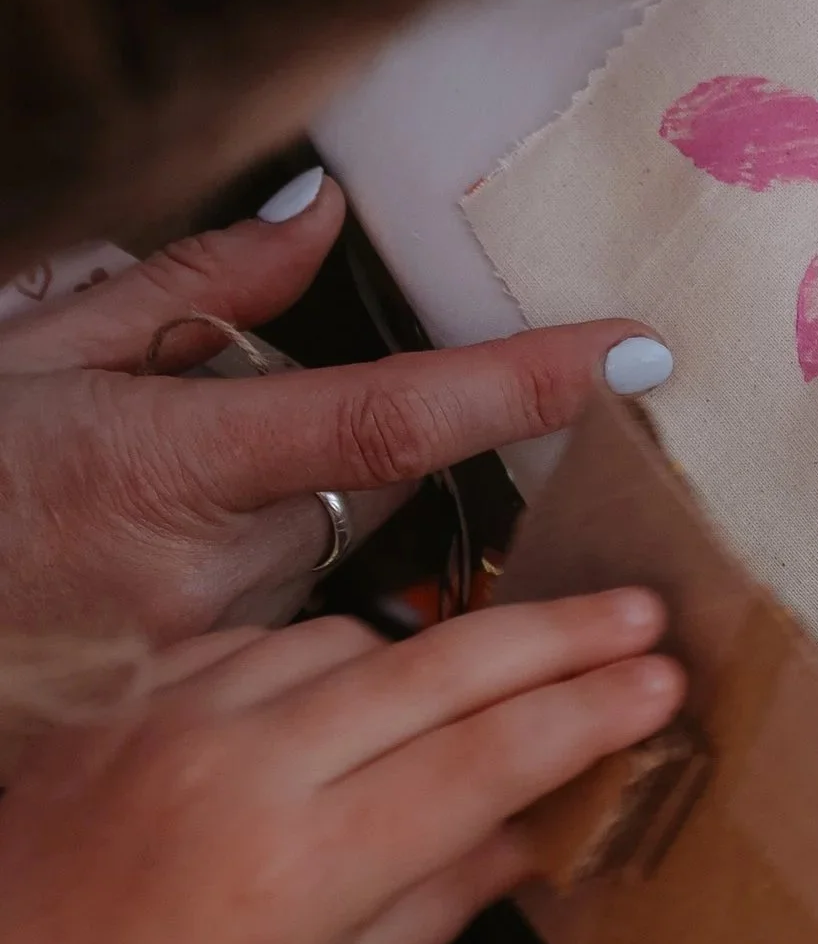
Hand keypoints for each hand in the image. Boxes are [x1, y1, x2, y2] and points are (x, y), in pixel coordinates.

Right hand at [0, 177, 673, 648]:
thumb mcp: (40, 352)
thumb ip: (190, 291)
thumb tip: (316, 210)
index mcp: (166, 461)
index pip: (389, 413)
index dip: (521, 384)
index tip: (633, 354)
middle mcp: (195, 574)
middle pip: (372, 499)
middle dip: (354, 462)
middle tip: (252, 451)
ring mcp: (192, 672)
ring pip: (328, 584)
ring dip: (298, 551)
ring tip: (171, 539)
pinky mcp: (183, 732)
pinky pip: (278, 661)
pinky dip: (258, 628)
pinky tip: (168, 606)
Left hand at [0, 591, 681, 943]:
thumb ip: (453, 889)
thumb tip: (560, 814)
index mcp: (305, 870)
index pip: (489, 756)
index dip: (592, 711)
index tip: (666, 679)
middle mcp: (238, 773)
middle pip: (439, 665)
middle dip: (557, 633)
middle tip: (640, 607)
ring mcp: (168, 722)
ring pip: (347, 637)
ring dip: (428, 652)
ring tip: (485, 682)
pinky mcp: (118, 703)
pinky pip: (251, 644)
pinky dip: (313, 662)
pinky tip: (342, 697)